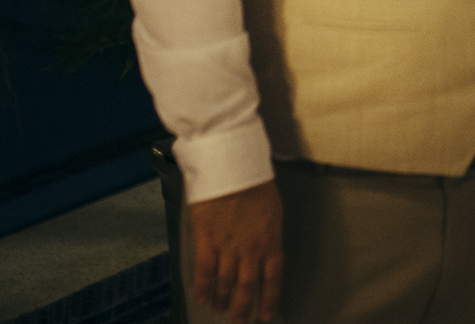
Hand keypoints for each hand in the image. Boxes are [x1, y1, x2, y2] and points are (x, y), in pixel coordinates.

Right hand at [188, 179, 284, 322]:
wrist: (232, 166)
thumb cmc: (256, 182)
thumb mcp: (273, 210)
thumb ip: (270, 235)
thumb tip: (270, 253)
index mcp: (270, 241)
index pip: (272, 279)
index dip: (269, 300)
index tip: (266, 316)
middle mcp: (250, 250)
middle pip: (247, 288)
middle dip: (243, 309)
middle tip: (240, 323)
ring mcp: (227, 247)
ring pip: (225, 283)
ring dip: (222, 299)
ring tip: (220, 308)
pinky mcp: (206, 240)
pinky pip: (204, 271)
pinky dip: (202, 287)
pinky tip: (201, 297)